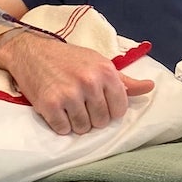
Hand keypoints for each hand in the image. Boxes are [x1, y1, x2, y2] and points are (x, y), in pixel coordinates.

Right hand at [0, 33, 152, 134]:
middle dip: (92, 117)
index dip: (110, 110)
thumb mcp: (99, 63)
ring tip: (69, 106)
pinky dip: (60, 124)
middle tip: (81, 103)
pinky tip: (57, 110)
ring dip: (76, 122)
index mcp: (106, 72)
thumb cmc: (69, 59)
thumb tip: (150, 87)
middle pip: (101, 122)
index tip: (99, 102)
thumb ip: (124, 80)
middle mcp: (89, 83)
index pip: (119, 110)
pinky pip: (63, 129)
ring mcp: (68, 95)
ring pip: (83, 128)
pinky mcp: (49, 105)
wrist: (31, 51)